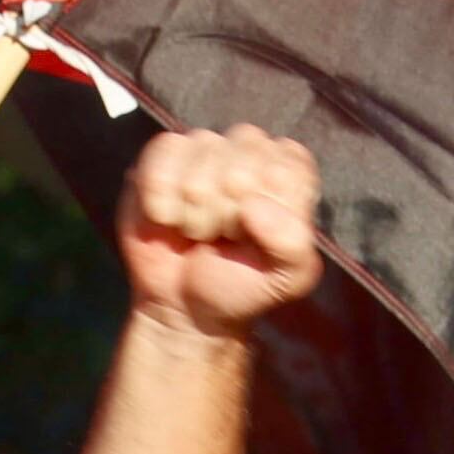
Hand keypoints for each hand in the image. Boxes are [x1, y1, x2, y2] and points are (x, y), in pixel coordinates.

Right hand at [119, 126, 324, 338]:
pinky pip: (165, 151)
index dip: (268, 211)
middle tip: (225, 237)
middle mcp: (253, 151)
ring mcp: (208, 148)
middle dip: (229, 212)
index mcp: (292, 174)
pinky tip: (167, 217)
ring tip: (198, 230)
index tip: (258, 237)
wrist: (183, 306)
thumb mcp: (286, 279)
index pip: (287, 169)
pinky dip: (161, 194)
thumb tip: (253, 205)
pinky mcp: (166, 153)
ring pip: (202, 156)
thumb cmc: (240, 284)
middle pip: (243, 162)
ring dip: (195, 209)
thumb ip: (292, 245)